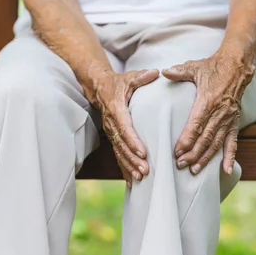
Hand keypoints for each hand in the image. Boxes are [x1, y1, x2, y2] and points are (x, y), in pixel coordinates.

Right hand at [91, 69, 158, 186]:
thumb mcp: (130, 77)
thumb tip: (157, 72)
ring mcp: (110, 131)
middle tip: (146, 170)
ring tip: (141, 178)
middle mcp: (111, 122)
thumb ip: (142, 76)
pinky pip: (117, 154)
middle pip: (121, 144)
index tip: (143, 152)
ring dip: (128, 166)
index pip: (124, 127)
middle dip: (133, 159)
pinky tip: (132, 182)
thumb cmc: (119, 82)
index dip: (133, 141)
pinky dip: (124, 168)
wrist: (98, 87)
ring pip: (118, 152)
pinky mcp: (112, 137)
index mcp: (116, 108)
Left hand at [162, 52, 254, 174]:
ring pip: (216, 143)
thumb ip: (179, 72)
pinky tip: (225, 171)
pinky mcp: (234, 122)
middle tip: (180, 165)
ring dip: (206, 158)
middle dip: (193, 153)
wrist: (237, 67)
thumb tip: (163, 72)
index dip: (187, 140)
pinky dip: (229, 157)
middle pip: (205, 138)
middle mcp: (219, 113)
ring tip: (194, 170)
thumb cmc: (212, 67)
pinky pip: (232, 142)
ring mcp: (228, 119)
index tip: (177, 151)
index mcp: (208, 101)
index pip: (196, 125)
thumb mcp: (195, 67)